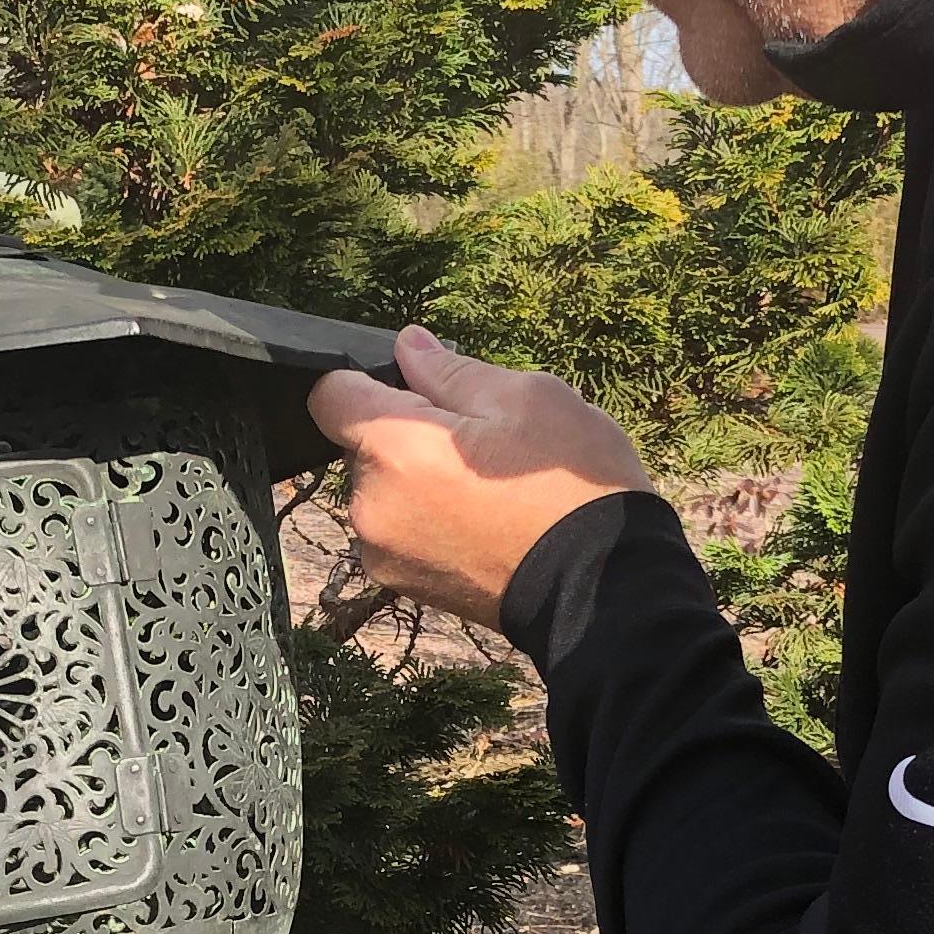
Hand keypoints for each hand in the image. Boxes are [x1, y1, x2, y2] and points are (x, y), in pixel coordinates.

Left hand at [307, 328, 651, 629]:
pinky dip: (427, 519)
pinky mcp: (401, 584)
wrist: (603, 586)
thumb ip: (451, 371)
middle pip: (362, 446)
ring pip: (382, 489)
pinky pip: (398, 530)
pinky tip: (481, 522)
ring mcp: (382, 550)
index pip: (330, 395)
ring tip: (486, 489)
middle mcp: (371, 503)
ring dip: (418, 479)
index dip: (367, 381)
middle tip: (478, 444)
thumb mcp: (526, 399)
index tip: (415, 388)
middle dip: (407, 434)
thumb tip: (408, 346)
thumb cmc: (569, 486)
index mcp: (393, 446)